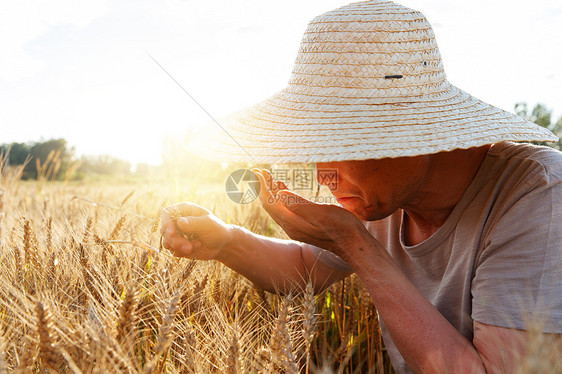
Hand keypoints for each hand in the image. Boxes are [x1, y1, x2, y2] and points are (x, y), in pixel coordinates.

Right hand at [160, 202, 236, 259]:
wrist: (222, 245)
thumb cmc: (217, 230)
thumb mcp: (208, 224)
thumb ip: (194, 223)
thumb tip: (179, 221)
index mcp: (185, 210)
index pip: (167, 213)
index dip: (166, 222)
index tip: (172, 233)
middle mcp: (178, 220)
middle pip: (165, 230)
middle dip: (176, 241)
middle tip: (189, 247)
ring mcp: (177, 233)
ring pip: (167, 241)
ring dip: (179, 247)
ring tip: (194, 247)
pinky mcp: (177, 244)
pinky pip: (172, 250)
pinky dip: (182, 252)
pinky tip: (195, 249)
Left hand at [252, 169, 368, 262]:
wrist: (353, 244)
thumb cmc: (341, 227)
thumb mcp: (322, 213)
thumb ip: (300, 205)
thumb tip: (279, 194)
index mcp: (292, 222)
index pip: (269, 202)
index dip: (263, 185)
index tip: (259, 171)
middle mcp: (290, 226)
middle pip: (270, 204)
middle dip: (263, 187)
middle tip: (259, 170)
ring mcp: (296, 227)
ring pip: (276, 207)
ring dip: (271, 191)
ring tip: (268, 176)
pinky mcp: (302, 226)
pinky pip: (285, 210)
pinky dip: (281, 197)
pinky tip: (283, 188)